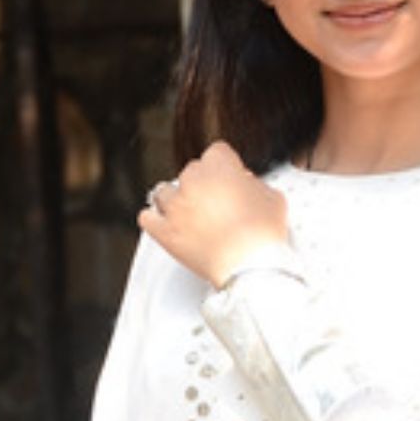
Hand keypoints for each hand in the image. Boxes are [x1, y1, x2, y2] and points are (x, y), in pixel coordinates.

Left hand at [138, 140, 288, 288]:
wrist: (249, 267)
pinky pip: (147, 218)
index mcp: (219, 167)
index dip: (226, 167)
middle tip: (216, 203)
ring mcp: (175, 206)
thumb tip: (245, 184)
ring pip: (164, 191)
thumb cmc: (262, 234)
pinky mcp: (164, 231)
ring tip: (189, 213)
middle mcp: (193, 181)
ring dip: (176, 199)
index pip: (217, 153)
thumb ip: (254, 183)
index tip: (229, 178)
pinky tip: (165, 224)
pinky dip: (155, 219)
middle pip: (191, 172)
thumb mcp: (272, 198)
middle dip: (202, 185)